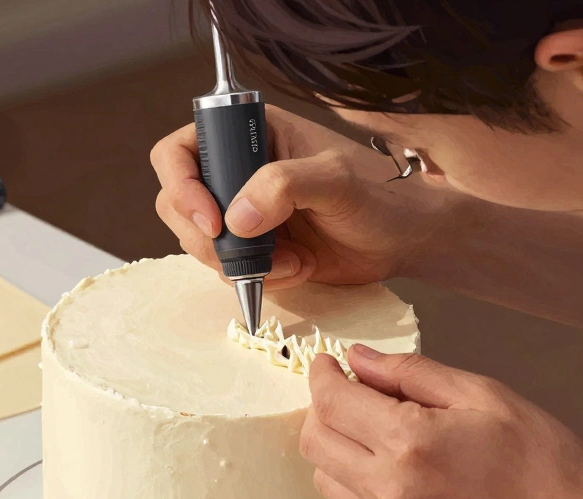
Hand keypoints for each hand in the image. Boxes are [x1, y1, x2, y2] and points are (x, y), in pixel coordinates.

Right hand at [150, 105, 462, 288]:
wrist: (404, 239)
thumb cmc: (378, 196)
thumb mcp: (336, 181)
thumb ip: (284, 186)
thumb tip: (235, 219)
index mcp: (251, 135)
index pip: (180, 151)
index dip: (182, 186)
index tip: (213, 221)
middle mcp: (238, 171)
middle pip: (178, 204)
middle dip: (209, 239)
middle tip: (248, 255)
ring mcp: (243, 212)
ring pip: (201, 243)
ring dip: (240, 264)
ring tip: (292, 261)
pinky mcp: (255, 248)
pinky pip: (229, 271)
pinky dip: (258, 279)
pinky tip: (298, 269)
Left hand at [299, 347, 582, 498]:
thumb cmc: (544, 463)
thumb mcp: (484, 394)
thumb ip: (413, 373)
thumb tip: (360, 358)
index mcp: (409, 442)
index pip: (330, 402)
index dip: (322, 375)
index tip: (329, 363)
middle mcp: (390, 490)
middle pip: (316, 443)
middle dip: (324, 409)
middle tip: (353, 394)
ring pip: (328, 481)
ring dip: (339, 450)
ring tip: (378, 434)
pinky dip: (362, 486)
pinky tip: (400, 472)